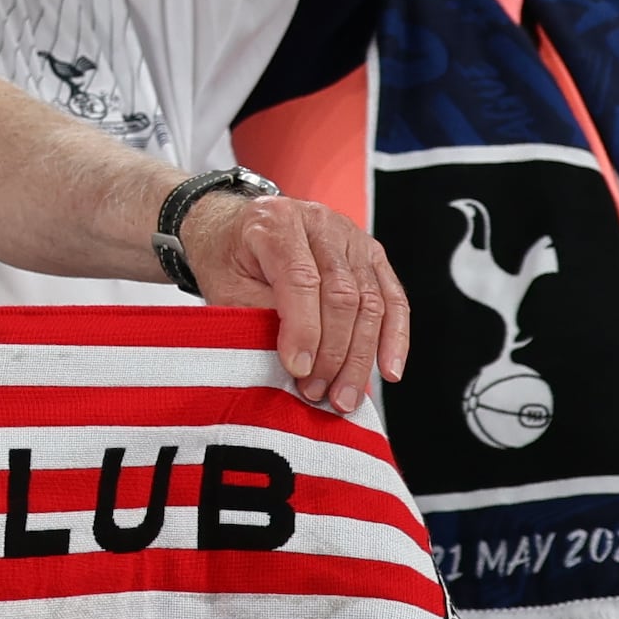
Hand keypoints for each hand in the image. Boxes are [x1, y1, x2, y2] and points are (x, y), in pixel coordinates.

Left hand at [175, 187, 408, 414]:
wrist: (235, 230)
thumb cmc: (228, 259)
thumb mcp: (224, 285)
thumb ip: (257, 316)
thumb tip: (297, 362)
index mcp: (276, 222)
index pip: (301, 279)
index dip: (303, 330)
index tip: (297, 369)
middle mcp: (320, 222)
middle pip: (343, 294)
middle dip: (333, 353)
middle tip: (317, 392)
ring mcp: (351, 236)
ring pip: (371, 302)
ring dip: (360, 357)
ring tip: (343, 396)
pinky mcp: (372, 254)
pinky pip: (394, 299)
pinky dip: (394, 338)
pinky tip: (388, 369)